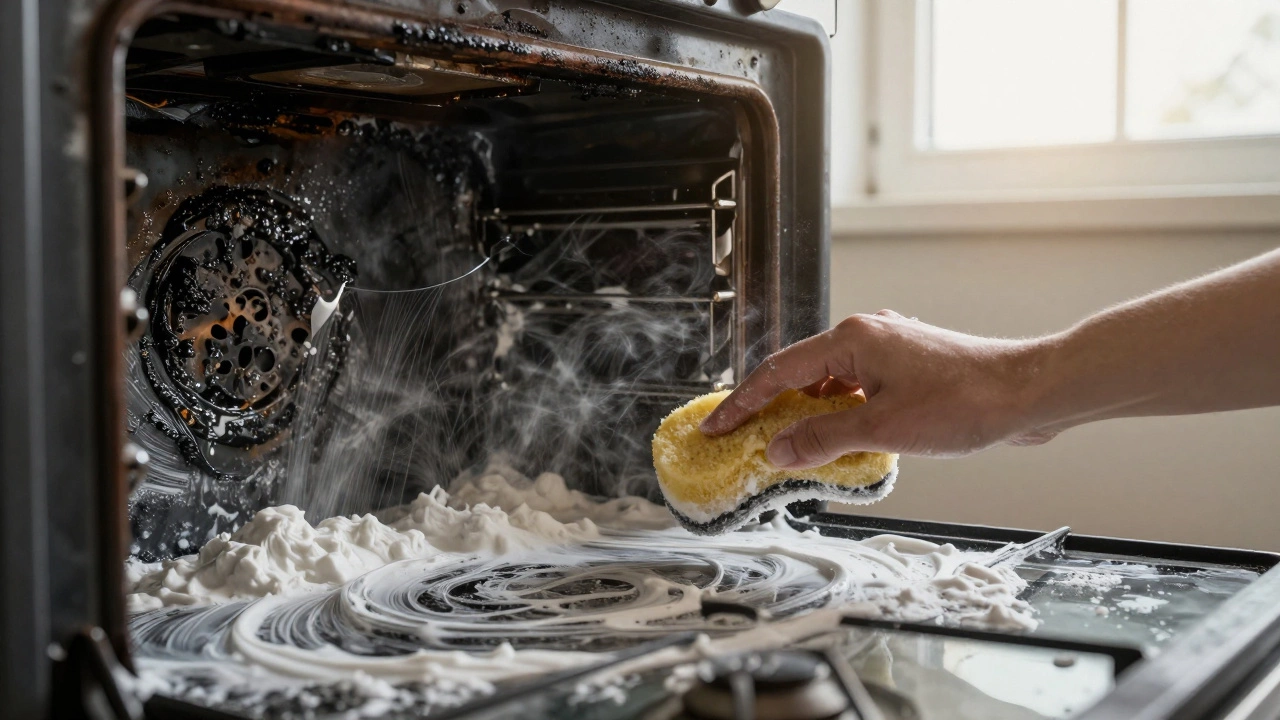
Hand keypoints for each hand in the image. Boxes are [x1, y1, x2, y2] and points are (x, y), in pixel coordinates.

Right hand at [699, 310, 1050, 467]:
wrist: (1029, 393)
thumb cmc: (966, 400)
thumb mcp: (883, 428)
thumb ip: (823, 440)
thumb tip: (778, 450)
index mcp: (852, 339)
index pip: (779, 371)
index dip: (742, 402)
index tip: (715, 426)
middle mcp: (867, 336)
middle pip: (801, 374)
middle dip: (770, 410)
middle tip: (740, 441)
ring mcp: (890, 351)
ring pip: (830, 384)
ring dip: (808, 417)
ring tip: (786, 451)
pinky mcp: (908, 369)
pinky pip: (857, 391)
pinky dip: (839, 416)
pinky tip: (838, 444)